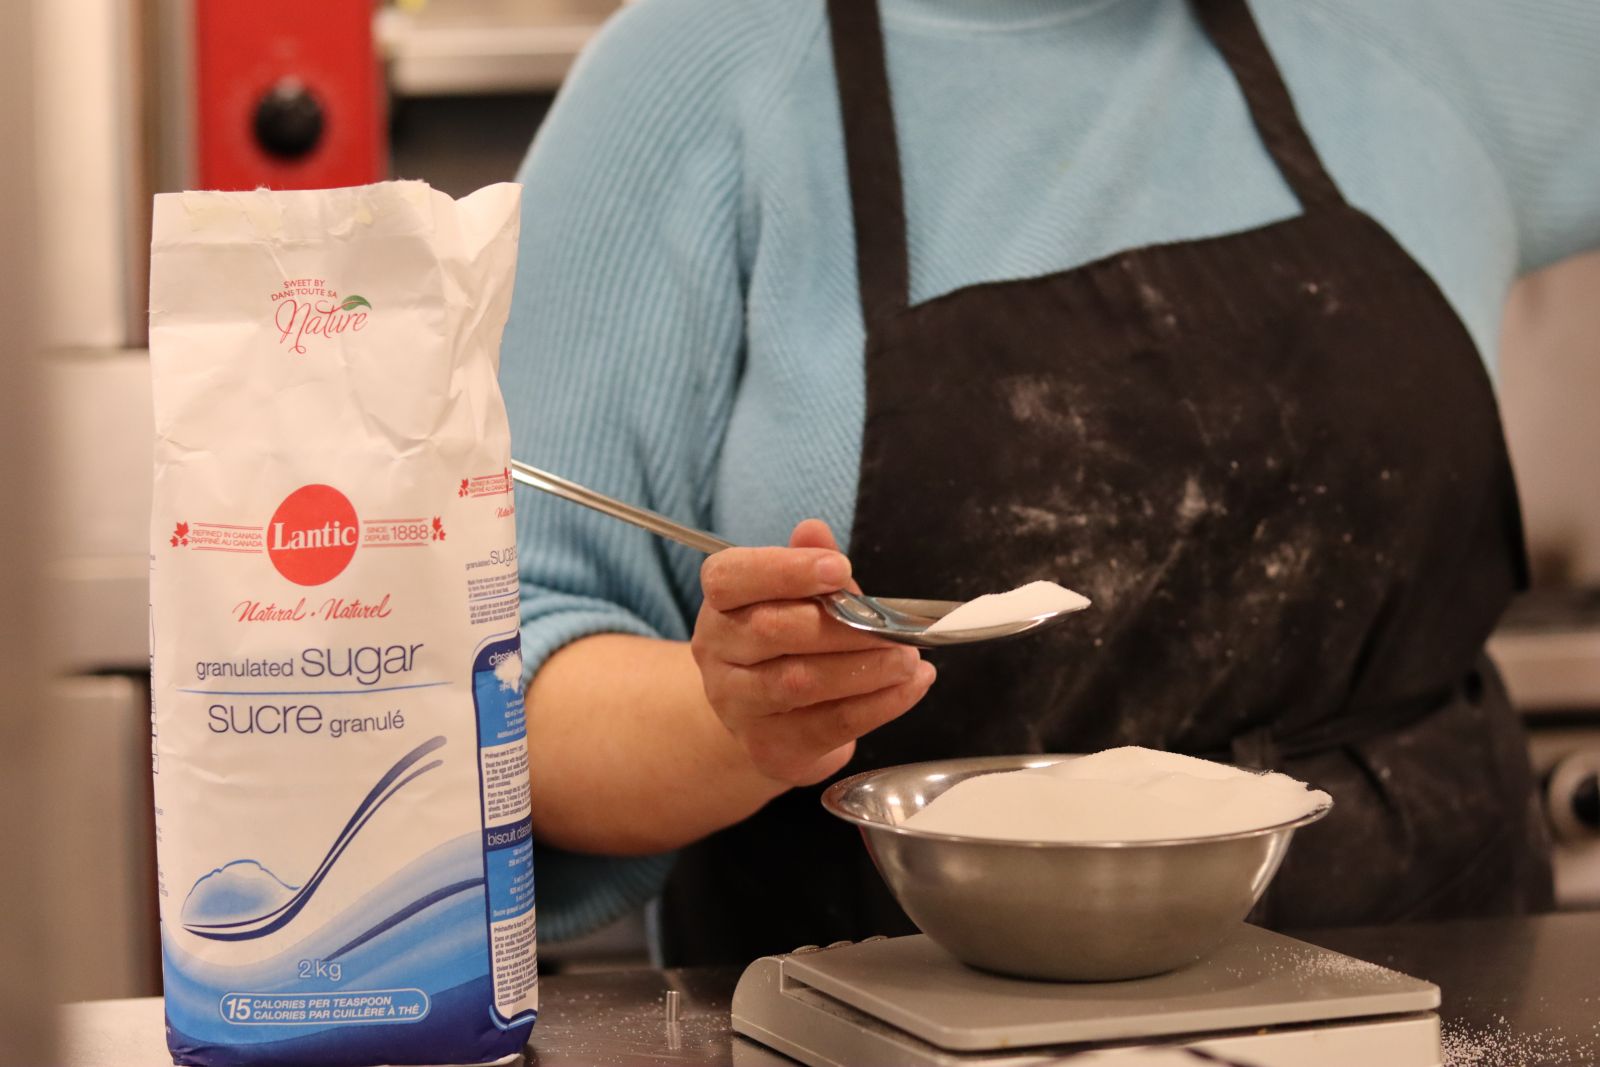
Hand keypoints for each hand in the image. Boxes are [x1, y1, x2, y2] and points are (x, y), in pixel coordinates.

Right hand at [691, 519, 936, 786]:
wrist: (769, 717)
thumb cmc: (790, 640)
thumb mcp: (798, 595)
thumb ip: (810, 563)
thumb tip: (815, 531)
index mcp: (722, 603)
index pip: (731, 578)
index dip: (785, 571)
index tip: (840, 569)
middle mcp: (718, 652)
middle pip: (772, 630)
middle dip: (842, 626)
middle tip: (895, 627)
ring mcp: (737, 705)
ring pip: (798, 683)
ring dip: (864, 669)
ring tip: (908, 659)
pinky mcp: (769, 747)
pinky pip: (827, 726)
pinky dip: (877, 706)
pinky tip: (910, 688)